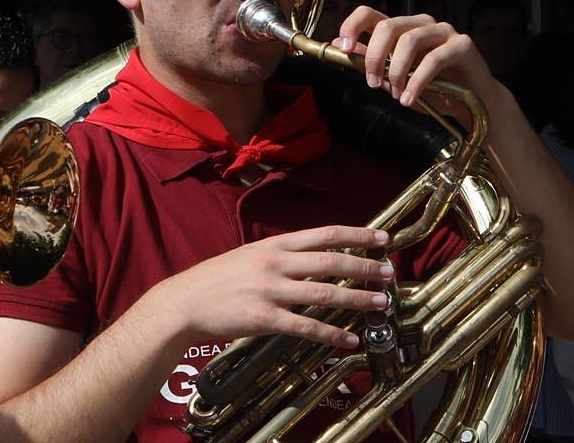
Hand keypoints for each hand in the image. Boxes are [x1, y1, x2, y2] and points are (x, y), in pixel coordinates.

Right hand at [141, 226, 394, 348]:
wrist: (182, 302)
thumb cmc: (217, 279)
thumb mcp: (251, 253)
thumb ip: (283, 253)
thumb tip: (316, 254)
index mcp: (275, 244)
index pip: (325, 234)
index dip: (358, 235)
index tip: (382, 238)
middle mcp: (276, 263)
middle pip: (332, 261)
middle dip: (366, 267)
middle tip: (390, 272)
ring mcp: (270, 290)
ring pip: (325, 293)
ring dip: (357, 299)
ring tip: (381, 303)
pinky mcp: (264, 318)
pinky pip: (305, 327)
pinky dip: (331, 334)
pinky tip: (349, 339)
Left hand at [334, 6, 501, 113]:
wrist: (472, 102)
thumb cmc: (435, 89)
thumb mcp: (397, 78)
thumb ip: (375, 61)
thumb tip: (340, 46)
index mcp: (403, 28)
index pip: (370, 13)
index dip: (352, 26)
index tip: (345, 48)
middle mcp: (422, 24)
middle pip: (388, 26)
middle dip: (375, 58)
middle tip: (373, 84)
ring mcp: (444, 31)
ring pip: (410, 40)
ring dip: (397, 71)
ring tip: (396, 95)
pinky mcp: (462, 45)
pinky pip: (434, 59)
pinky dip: (418, 82)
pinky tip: (410, 99)